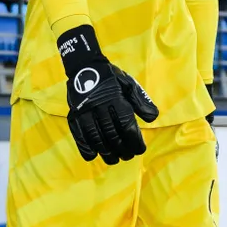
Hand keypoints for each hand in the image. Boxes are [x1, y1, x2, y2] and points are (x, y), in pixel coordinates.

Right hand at [57, 25, 158, 163]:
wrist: (84, 66)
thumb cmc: (111, 78)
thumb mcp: (128, 84)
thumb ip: (140, 101)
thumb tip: (153, 118)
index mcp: (115, 98)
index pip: (126, 125)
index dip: (134, 140)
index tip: (140, 150)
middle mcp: (99, 106)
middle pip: (112, 134)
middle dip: (122, 149)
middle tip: (128, 156)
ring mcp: (84, 112)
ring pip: (96, 138)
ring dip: (106, 152)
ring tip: (114, 159)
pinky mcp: (73, 116)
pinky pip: (79, 135)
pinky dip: (86, 147)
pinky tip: (94, 155)